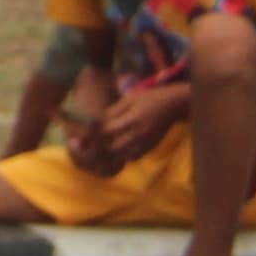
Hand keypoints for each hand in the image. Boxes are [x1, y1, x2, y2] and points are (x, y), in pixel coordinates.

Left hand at [68, 81, 184, 173]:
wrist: (174, 105)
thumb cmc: (149, 98)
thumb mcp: (129, 98)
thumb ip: (113, 111)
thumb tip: (96, 122)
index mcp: (131, 119)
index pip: (107, 131)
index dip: (92, 135)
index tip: (81, 136)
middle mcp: (138, 133)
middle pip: (112, 148)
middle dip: (98, 148)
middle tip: (88, 146)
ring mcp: (145, 143)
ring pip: (122, 156)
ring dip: (109, 155)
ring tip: (99, 151)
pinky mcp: (150, 148)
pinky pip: (133, 157)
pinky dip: (123, 156)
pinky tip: (117, 151)